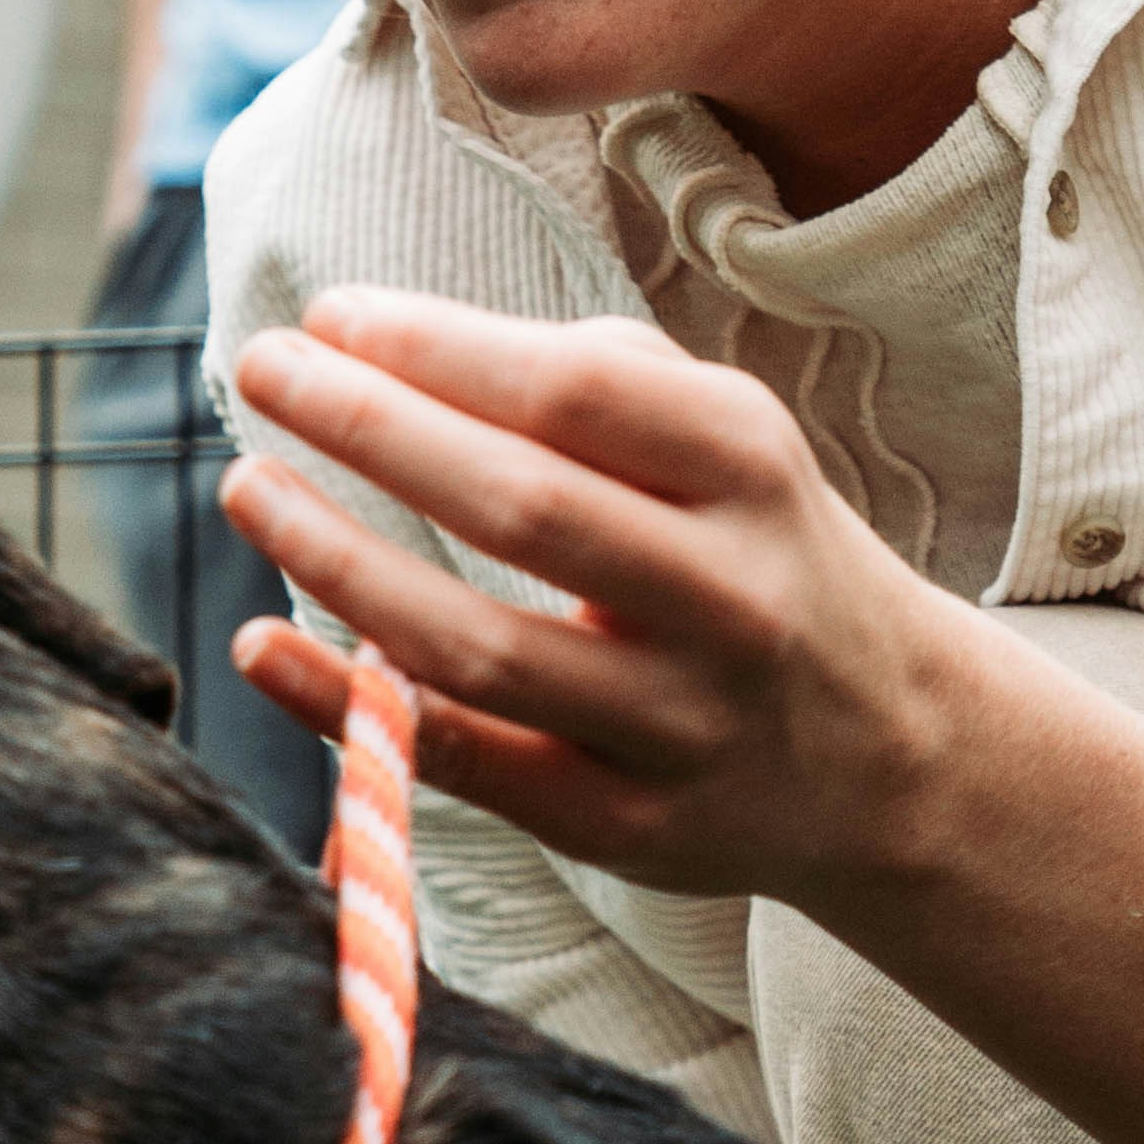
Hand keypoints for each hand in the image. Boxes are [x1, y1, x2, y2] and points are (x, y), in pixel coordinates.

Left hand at [221, 290, 961, 902]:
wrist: (893, 751)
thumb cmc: (759, 555)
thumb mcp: (730, 445)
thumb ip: (592, 382)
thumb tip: (384, 346)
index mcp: (753, 470)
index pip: (574, 391)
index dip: (436, 347)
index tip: (327, 315)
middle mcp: (728, 598)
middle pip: (519, 507)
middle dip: (367, 427)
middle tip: (258, 371)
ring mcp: (679, 726)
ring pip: (477, 647)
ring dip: (338, 561)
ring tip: (250, 489)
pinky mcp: (624, 827)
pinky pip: (463, 766)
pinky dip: (343, 706)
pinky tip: (259, 645)